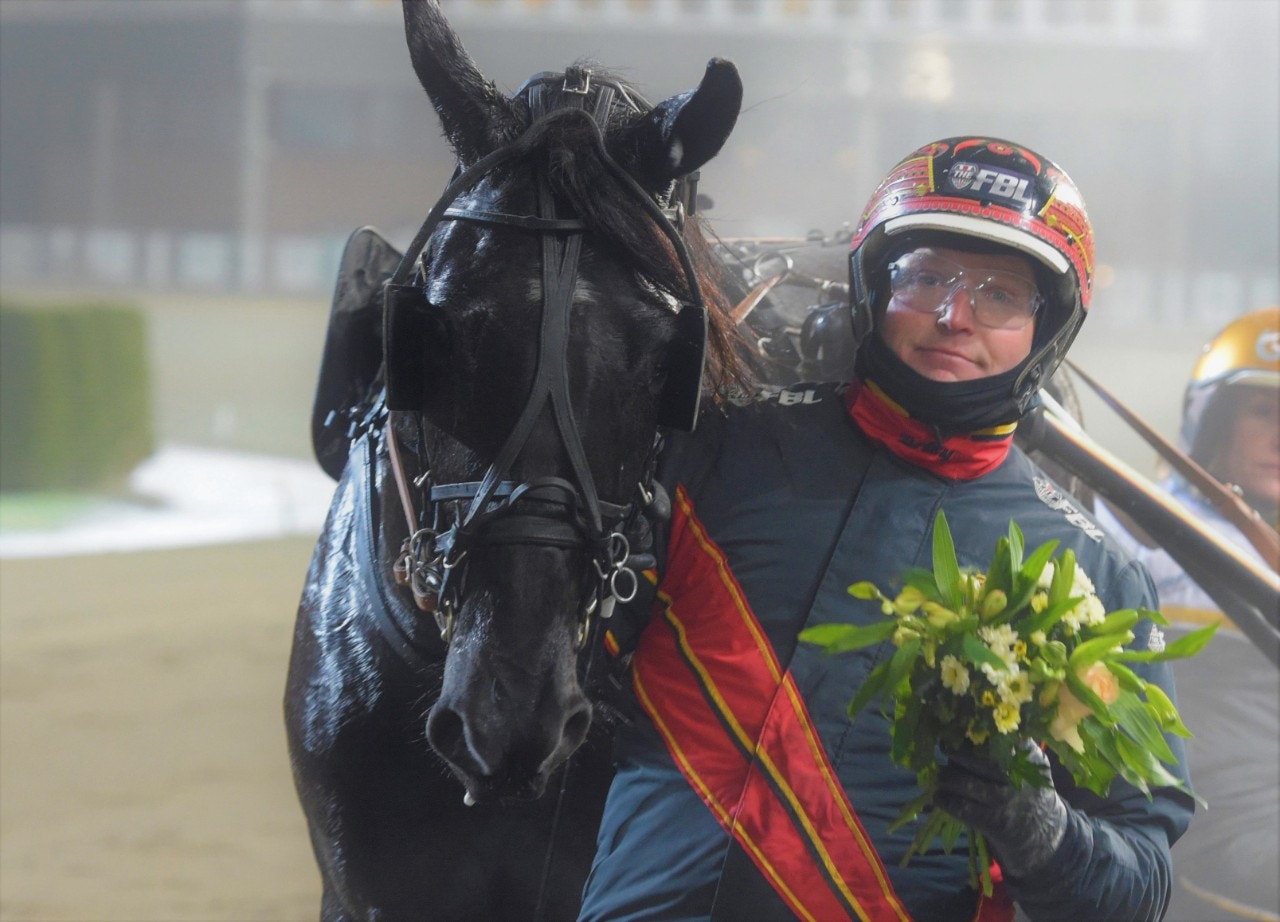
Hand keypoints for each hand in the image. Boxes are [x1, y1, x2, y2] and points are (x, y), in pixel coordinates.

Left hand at [934, 741, 1069, 879]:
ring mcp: (1005, 800)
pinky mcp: (995, 822)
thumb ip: (1013, 744)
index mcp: (1028, 757)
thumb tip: (973, 729)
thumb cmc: (1029, 790)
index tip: (958, 729)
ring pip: (966, 783)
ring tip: (941, 775)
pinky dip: (946, 800)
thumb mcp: (1031, 763)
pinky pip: (962, 808)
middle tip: (945, 749)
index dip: (974, 734)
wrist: (1045, 832)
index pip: (998, 738)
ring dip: (947, 777)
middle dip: (956, 753)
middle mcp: (1017, 778)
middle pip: (978, 760)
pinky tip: (939, 796)